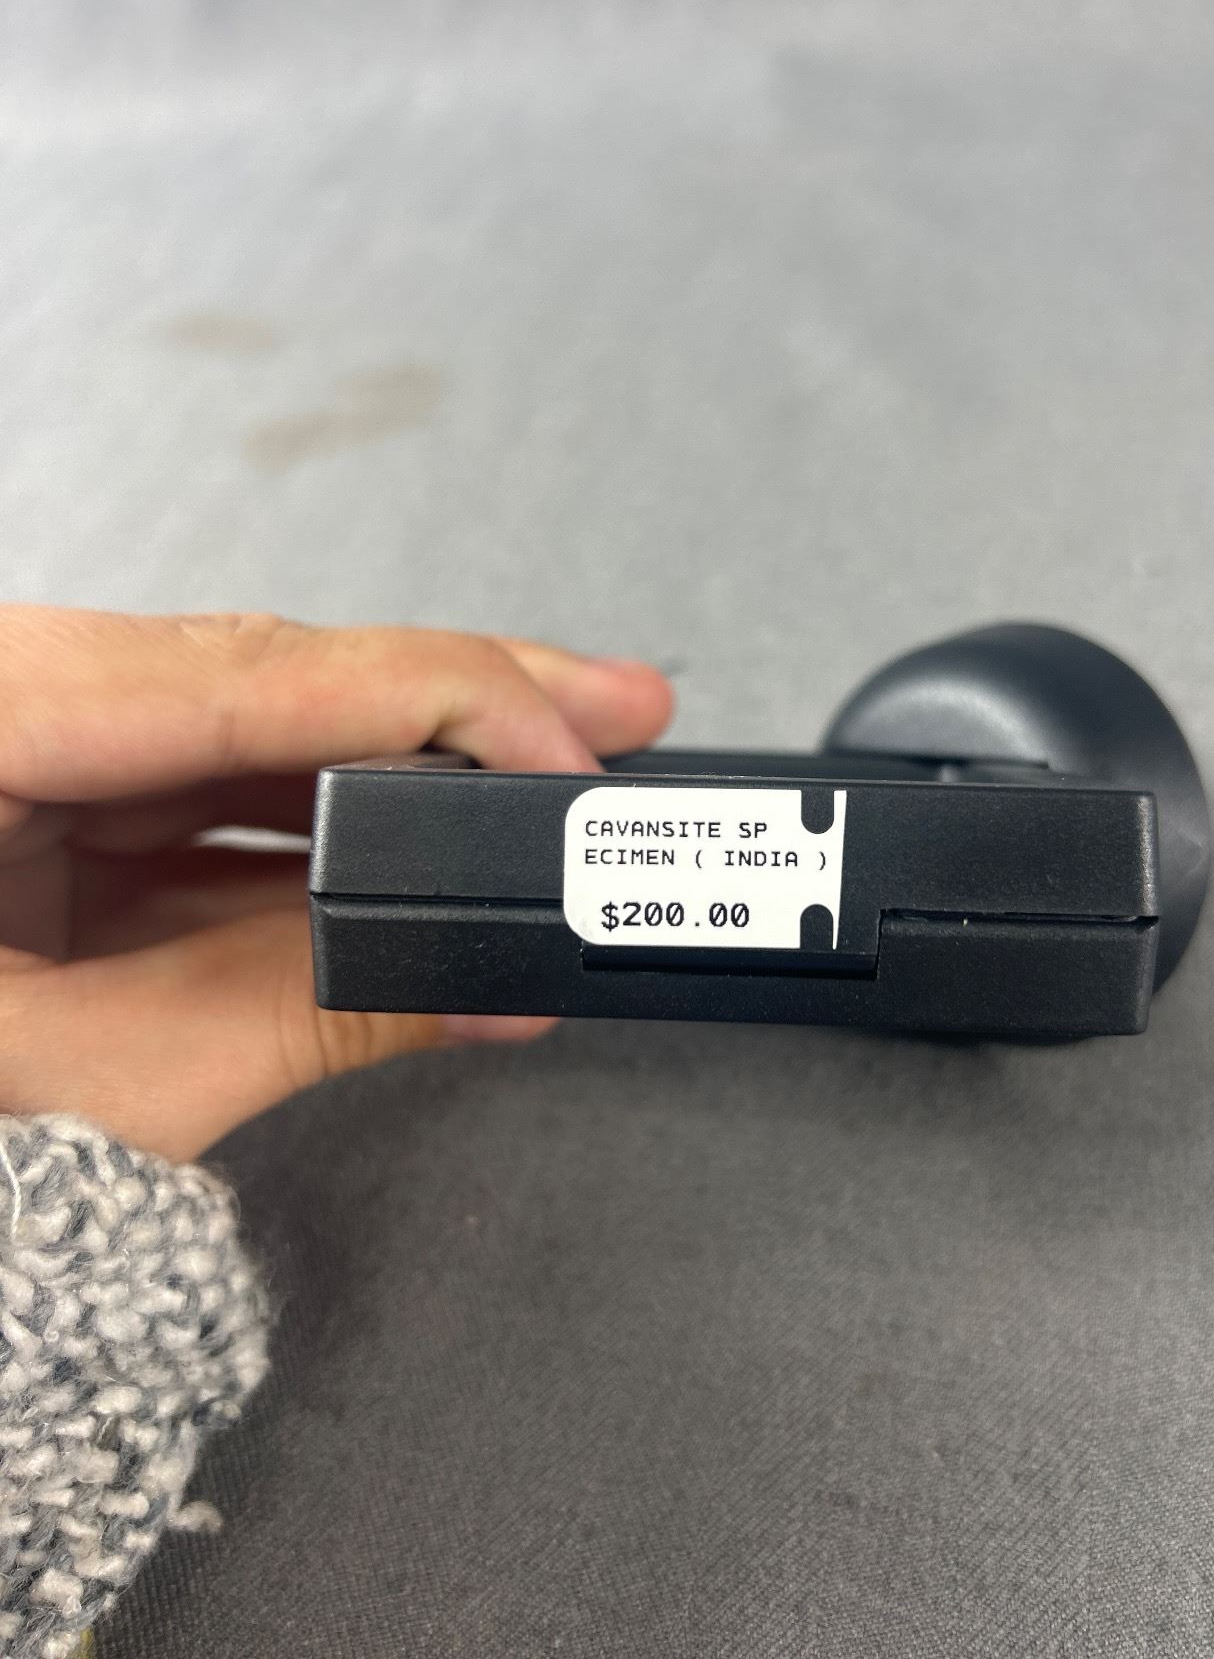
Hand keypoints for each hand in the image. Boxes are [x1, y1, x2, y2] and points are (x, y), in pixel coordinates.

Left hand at [0, 607, 672, 1159]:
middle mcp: (0, 702)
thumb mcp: (97, 1086)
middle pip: (259, 675)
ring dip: (400, 766)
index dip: (431, 696)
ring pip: (246, 729)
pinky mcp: (38, 808)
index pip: (238, 672)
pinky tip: (428, 843)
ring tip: (549, 771)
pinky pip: (205, 796)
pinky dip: (320, 831)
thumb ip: (306, 1010)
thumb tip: (487, 985)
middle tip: (608, 708)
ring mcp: (18, 751)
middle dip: (447, 701)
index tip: (566, 741)